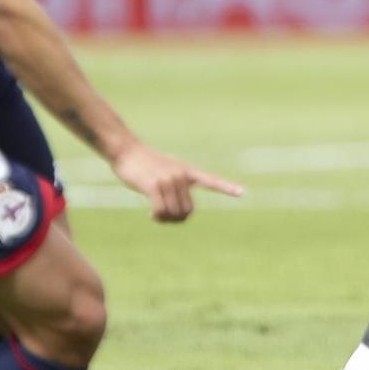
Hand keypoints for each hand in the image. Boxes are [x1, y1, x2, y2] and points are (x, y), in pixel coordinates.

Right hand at [110, 141, 243, 222]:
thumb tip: (181, 212)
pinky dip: (157, 217)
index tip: (242, 192)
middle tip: (162, 216)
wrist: (126, 150)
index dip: (226, 187)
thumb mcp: (165, 171)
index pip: (211, 180)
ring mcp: (168, 179)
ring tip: (156, 214)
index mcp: (187, 171)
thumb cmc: (145, 164)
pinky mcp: (154, 184)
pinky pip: (161, 211)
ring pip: (174, 214)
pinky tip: (151, 215)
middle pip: (187, 212)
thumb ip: (177, 186)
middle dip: (176, 219)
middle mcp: (181, 175)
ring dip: (164, 220)